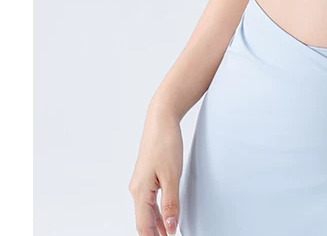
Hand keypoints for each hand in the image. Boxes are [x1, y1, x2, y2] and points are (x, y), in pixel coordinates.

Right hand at [128, 104, 183, 235]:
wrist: (161, 119)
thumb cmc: (165, 143)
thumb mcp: (173, 175)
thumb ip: (171, 203)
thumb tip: (171, 227)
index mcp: (140, 191)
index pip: (144, 226)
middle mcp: (136, 189)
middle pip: (143, 221)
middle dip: (154, 234)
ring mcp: (140, 183)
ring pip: (147, 211)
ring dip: (157, 225)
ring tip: (168, 235)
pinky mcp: (146, 176)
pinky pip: (150, 201)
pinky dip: (157, 212)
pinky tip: (166, 218)